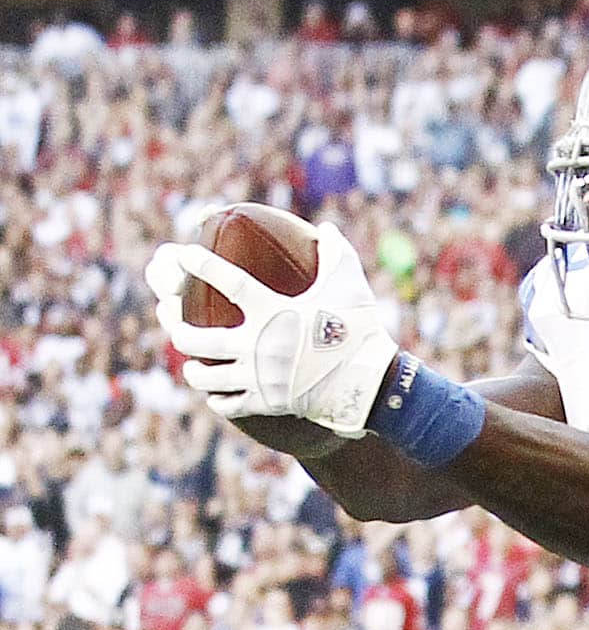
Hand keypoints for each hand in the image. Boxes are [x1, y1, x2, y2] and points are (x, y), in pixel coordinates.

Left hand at [145, 222, 398, 436]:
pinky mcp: (267, 402)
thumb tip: (324, 226)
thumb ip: (335, 251)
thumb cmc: (360, 330)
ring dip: (194, 370)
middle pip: (196, 339)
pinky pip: (228, 403)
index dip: (201, 265)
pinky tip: (216, 394)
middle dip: (177, 330)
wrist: (372, 383)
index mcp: (273, 311)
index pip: (226, 281)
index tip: (183, 254)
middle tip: (176, 324)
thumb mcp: (352, 284)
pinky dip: (218, 399)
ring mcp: (260, 376)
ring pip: (205, 376)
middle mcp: (258, 344)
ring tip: (193, 365)